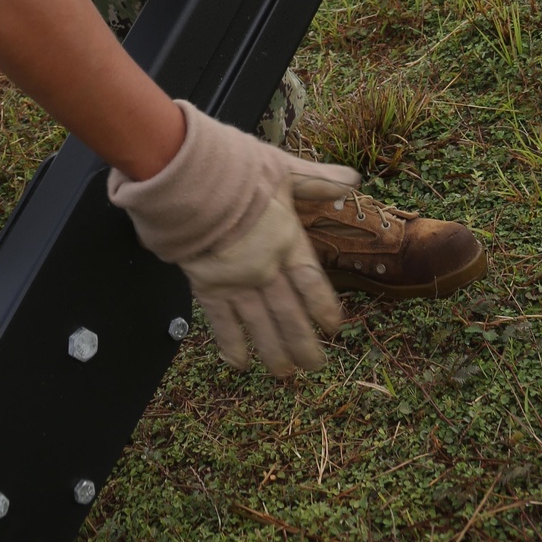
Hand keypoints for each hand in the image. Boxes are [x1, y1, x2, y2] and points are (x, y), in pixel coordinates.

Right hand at [107, 101, 360, 374]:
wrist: (188, 178)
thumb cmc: (235, 168)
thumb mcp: (282, 168)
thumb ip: (317, 179)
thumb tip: (353, 178)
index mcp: (287, 241)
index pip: (313, 284)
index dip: (324, 308)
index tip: (334, 327)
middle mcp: (265, 267)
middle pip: (290, 314)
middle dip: (304, 343)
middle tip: (314, 365)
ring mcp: (236, 280)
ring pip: (260, 325)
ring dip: (274, 352)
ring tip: (285, 373)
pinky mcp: (207, 285)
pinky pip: (222, 322)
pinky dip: (231, 344)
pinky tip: (239, 363)